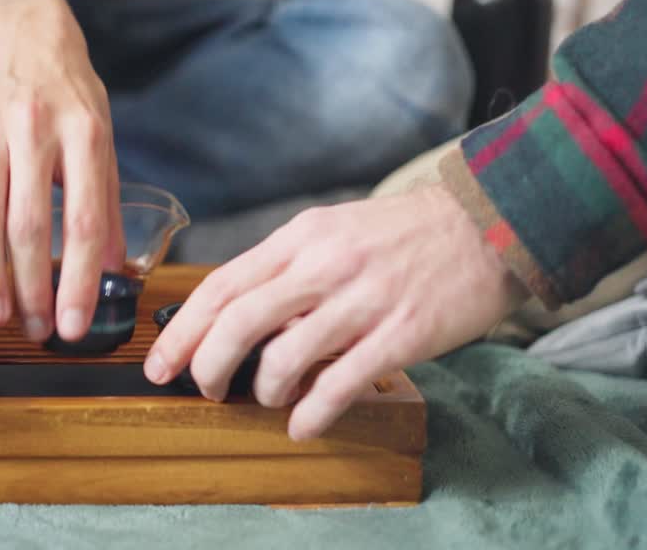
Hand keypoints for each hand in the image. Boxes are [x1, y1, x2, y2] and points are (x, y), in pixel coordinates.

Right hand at [0, 0, 124, 342]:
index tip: (72, 326)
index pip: (83, 223)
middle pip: (29, 223)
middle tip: (32, 330)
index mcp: (86, 140)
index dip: (77, 280)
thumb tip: (116, 271)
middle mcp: (40, 132)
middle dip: (30, 286)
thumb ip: (106, 206)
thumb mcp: (104, 144)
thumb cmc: (74, 100)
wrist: (33, 37)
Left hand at [144, 184, 525, 439]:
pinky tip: (302, 424)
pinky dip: (311, 414)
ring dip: (264, 390)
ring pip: (284, 357)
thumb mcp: (332, 231)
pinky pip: (339, 385)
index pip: (222, 286)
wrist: (485, 223)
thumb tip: (236, 316)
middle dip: (207, 366)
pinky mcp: (400, 334)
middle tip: (204, 390)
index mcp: (300, 239)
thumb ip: (285, 269)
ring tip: (268, 399)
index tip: (162, 364)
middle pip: (238, 322)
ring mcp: (362, 300)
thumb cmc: (401, 234)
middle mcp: (324, 266)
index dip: (183, 330)